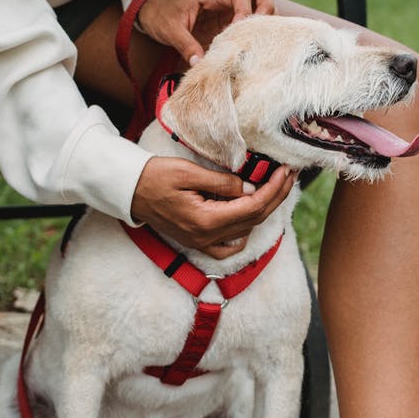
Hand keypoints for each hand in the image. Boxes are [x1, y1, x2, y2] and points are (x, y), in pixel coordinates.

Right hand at [130, 157, 296, 258]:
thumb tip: (250, 189)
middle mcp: (207, 237)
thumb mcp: (189, 172)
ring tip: (275, 187)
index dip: (274, 189)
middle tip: (289, 175)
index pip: (253, 207)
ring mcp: (202, 242)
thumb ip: (223, 183)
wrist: (128, 190)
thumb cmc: (155, 176)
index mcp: (206, 221)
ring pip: (245, 231)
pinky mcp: (197, 241)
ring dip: (264, 210)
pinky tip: (249, 214)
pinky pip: (228, 245)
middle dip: (276, 196)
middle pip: (254, 220)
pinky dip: (244, 232)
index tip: (286, 171)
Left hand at [137, 0, 275, 64]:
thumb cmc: (161, 14)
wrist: (153, 11)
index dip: (246, 12)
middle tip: (260, 30)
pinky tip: (251, 46)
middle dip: (266, 8)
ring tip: (259, 39)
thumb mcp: (170, 30)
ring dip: (264, 19)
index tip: (239, 31)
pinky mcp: (229, 21)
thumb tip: (200, 63)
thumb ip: (185, 45)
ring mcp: (229, 8)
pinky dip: (256, 29)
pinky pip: (251, 20)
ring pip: (260, 3)